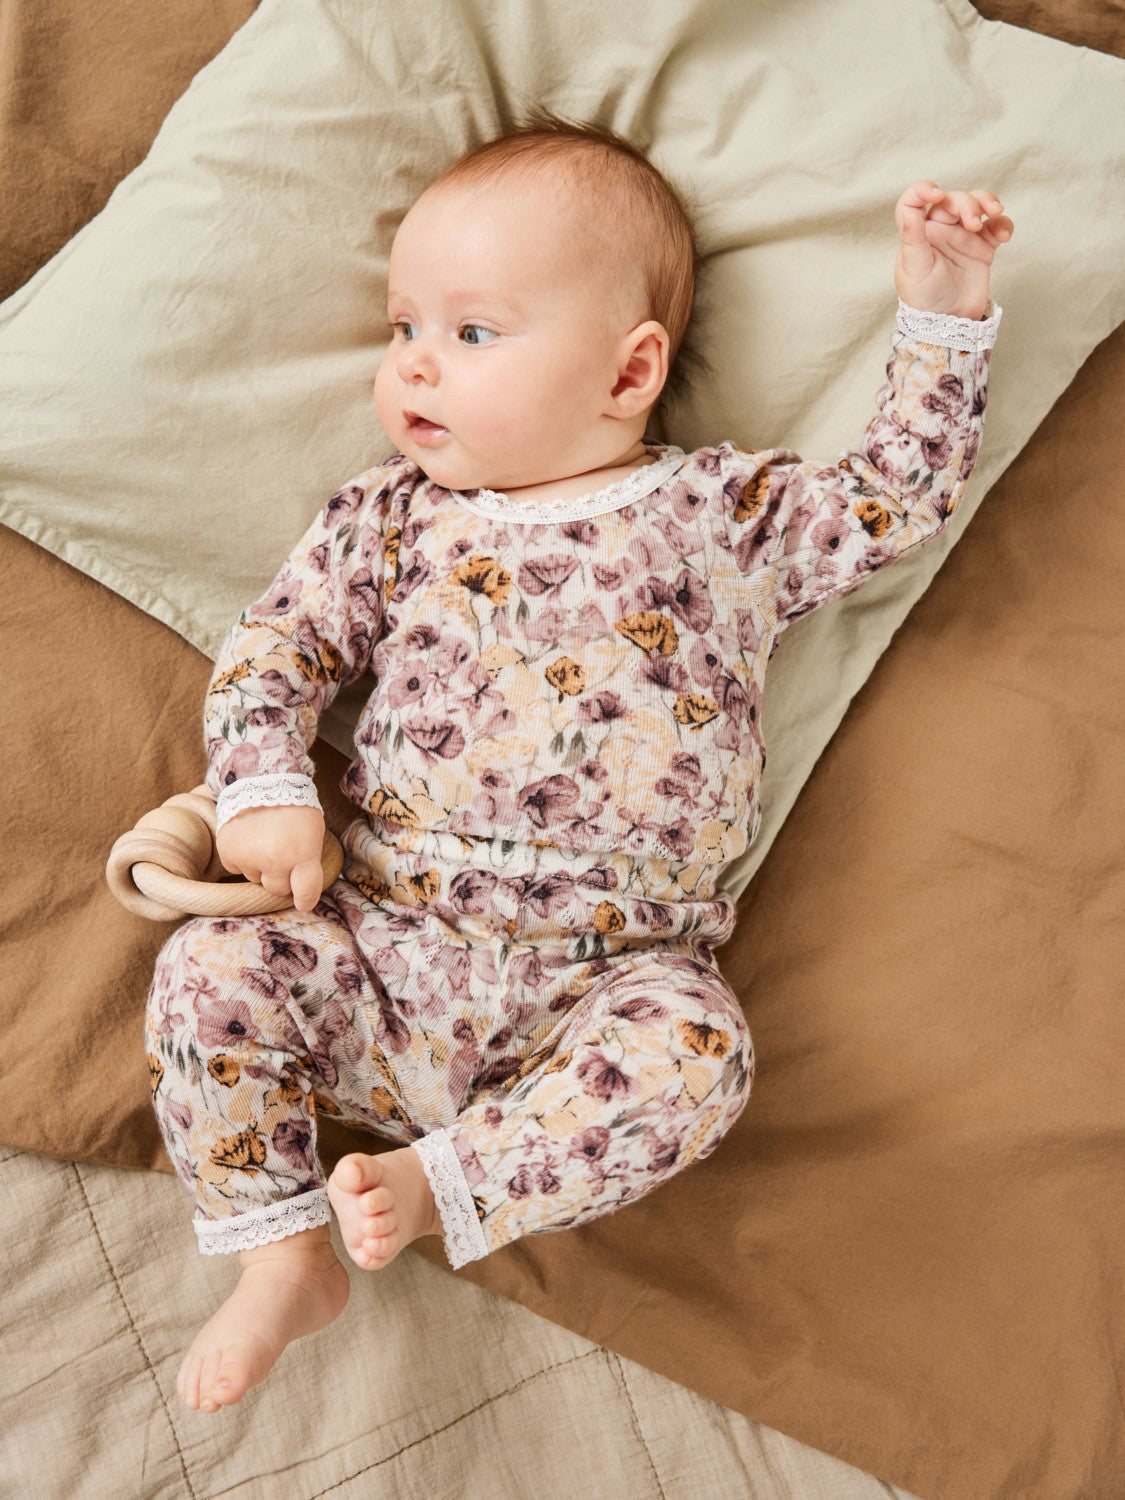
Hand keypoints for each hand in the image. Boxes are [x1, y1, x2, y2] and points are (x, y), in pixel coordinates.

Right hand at [216, 804, 326, 912]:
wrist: (263, 778)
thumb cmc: (294, 807)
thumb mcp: (314, 833)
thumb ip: (309, 862)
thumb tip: (302, 891)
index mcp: (302, 854)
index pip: (306, 892)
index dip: (305, 899)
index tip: (303, 902)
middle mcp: (275, 860)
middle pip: (277, 889)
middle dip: (281, 876)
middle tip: (282, 852)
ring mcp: (249, 857)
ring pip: (255, 878)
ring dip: (260, 865)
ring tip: (264, 838)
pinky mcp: (228, 852)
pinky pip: (237, 867)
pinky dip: (242, 857)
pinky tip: (249, 837)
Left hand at [894, 181, 1014, 319]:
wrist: (950, 323)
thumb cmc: (924, 299)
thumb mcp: (914, 269)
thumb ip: (912, 238)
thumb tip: (911, 211)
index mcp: (918, 234)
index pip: (913, 202)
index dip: (922, 190)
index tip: (936, 193)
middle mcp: (939, 231)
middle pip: (952, 200)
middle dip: (966, 204)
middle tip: (973, 223)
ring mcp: (963, 237)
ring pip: (976, 206)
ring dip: (987, 203)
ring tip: (994, 213)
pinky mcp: (983, 247)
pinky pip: (996, 226)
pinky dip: (1003, 224)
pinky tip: (1003, 236)